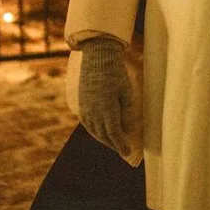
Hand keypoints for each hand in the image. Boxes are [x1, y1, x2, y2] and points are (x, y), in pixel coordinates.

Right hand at [78, 36, 135, 157]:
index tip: (127, 152)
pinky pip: (87, 122)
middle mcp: (94, 112)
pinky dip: (93, 130)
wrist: (97, 56)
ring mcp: (86, 108)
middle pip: (103, 134)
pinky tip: (98, 131)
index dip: (121, 144)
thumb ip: (127, 111)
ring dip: (103, 139)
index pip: (114, 133)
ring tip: (111, 143)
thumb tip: (127, 128)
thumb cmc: (116, 72)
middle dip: (113, 144)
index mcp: (107, 109)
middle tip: (122, 150)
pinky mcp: (81, 103)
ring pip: (94, 130)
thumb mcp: (126, 91)